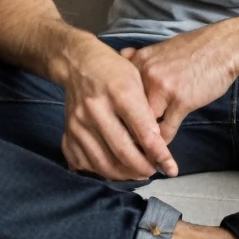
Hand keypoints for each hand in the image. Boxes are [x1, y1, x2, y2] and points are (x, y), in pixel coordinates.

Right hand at [61, 37, 178, 181]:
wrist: (79, 63)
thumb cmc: (115, 72)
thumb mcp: (138, 81)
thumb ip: (147, 113)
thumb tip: (158, 148)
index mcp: (119, 92)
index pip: (143, 132)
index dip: (159, 154)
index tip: (170, 167)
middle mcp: (96, 108)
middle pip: (123, 152)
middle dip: (143, 168)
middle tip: (153, 170)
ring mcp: (78, 123)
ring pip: (104, 164)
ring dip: (125, 174)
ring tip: (138, 172)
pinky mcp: (68, 133)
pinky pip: (85, 164)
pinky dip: (102, 172)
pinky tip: (114, 168)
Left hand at [119, 23, 238, 143]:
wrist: (223, 47)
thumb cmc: (194, 49)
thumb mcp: (161, 47)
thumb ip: (140, 57)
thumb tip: (122, 54)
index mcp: (140, 61)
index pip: (118, 94)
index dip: (118, 113)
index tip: (117, 127)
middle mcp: (146, 74)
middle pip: (127, 111)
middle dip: (128, 130)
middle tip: (127, 146)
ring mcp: (163, 88)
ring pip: (145, 124)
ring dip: (145, 140)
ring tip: (143, 152)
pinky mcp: (181, 101)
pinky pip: (165, 130)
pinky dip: (163, 142)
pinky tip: (163, 148)